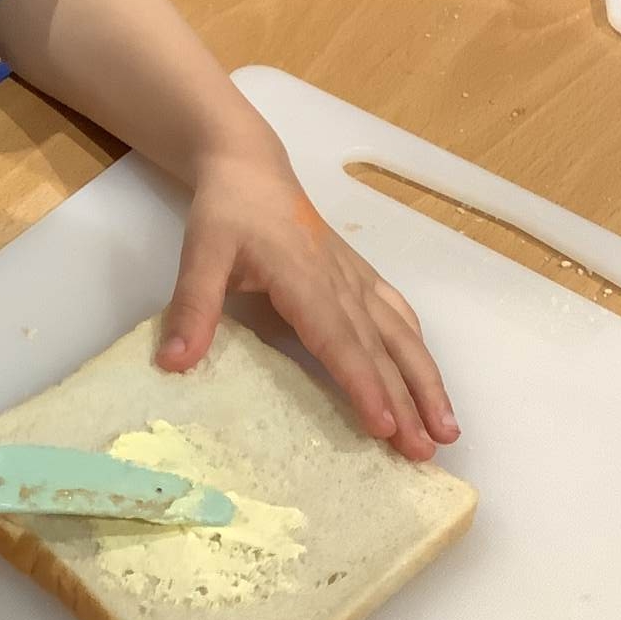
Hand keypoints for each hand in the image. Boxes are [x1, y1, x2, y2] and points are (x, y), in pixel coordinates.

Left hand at [158, 135, 458, 461]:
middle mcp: (341, 283)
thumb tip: (174, 364)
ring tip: (446, 429)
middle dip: (406, 402)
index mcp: (303, 279)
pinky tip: (428, 379)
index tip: (382, 425)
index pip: (337, 340)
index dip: (362, 383)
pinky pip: (399, 315)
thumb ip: (192, 307)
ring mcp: (356, 279)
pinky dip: (418, 350)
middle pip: (380, 349)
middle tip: (425, 452)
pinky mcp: (360, 276)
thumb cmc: (226, 212)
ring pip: (402, 336)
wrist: (250, 167)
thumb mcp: (200, 254)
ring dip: (426, 383)